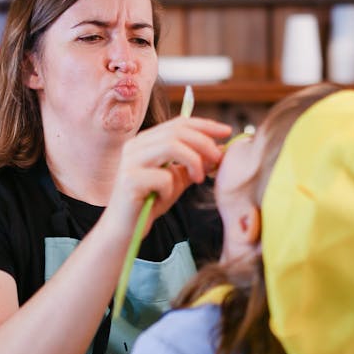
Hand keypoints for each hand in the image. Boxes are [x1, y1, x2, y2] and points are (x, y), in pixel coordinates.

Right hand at [107, 115, 230, 234]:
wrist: (126, 229)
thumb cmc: (151, 202)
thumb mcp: (177, 180)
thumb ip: (194, 164)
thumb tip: (220, 151)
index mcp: (146, 141)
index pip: (178, 123)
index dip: (205, 125)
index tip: (226, 132)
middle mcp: (135, 145)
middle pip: (177, 131)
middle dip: (204, 143)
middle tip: (218, 159)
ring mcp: (130, 161)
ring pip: (171, 146)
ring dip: (193, 162)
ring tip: (198, 179)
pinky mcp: (129, 180)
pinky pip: (162, 177)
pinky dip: (171, 189)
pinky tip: (163, 199)